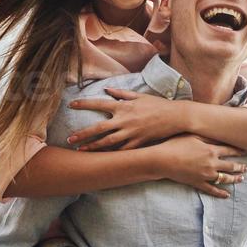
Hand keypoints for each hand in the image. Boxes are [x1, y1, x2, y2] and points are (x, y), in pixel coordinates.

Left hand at [67, 89, 184, 150]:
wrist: (176, 116)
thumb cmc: (158, 105)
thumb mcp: (139, 96)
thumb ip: (121, 93)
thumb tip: (107, 89)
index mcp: (123, 106)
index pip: (99, 103)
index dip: (84, 104)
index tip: (71, 105)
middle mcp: (125, 120)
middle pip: (98, 128)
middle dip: (82, 134)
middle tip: (69, 139)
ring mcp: (131, 133)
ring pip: (107, 142)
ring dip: (92, 147)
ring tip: (80, 151)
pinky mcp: (138, 143)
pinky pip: (122, 150)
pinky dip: (111, 154)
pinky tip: (102, 158)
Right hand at [152, 134, 246, 197]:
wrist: (163, 160)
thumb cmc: (175, 144)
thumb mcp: (193, 135)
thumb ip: (208, 136)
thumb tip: (220, 134)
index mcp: (211, 151)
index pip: (230, 151)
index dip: (239, 151)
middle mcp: (211, 164)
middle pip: (230, 166)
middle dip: (240, 167)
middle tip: (246, 168)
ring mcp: (205, 175)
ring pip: (224, 179)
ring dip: (234, 179)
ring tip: (241, 179)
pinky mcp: (198, 183)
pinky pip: (212, 190)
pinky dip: (220, 193)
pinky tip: (227, 195)